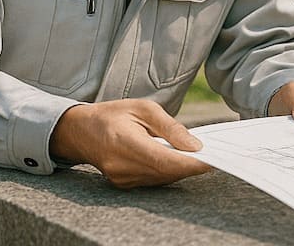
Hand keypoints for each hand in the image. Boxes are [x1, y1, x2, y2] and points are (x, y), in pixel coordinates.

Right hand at [48, 99, 210, 188]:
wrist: (80, 131)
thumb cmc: (113, 115)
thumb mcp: (144, 108)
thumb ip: (171, 127)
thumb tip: (195, 145)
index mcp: (125, 143)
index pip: (165, 161)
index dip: (191, 163)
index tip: (212, 159)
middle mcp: (122, 167)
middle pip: (167, 172)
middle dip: (192, 164)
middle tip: (212, 152)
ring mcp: (122, 178)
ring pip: (163, 178)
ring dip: (181, 167)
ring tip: (196, 152)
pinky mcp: (124, 184)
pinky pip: (154, 180)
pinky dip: (169, 170)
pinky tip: (177, 157)